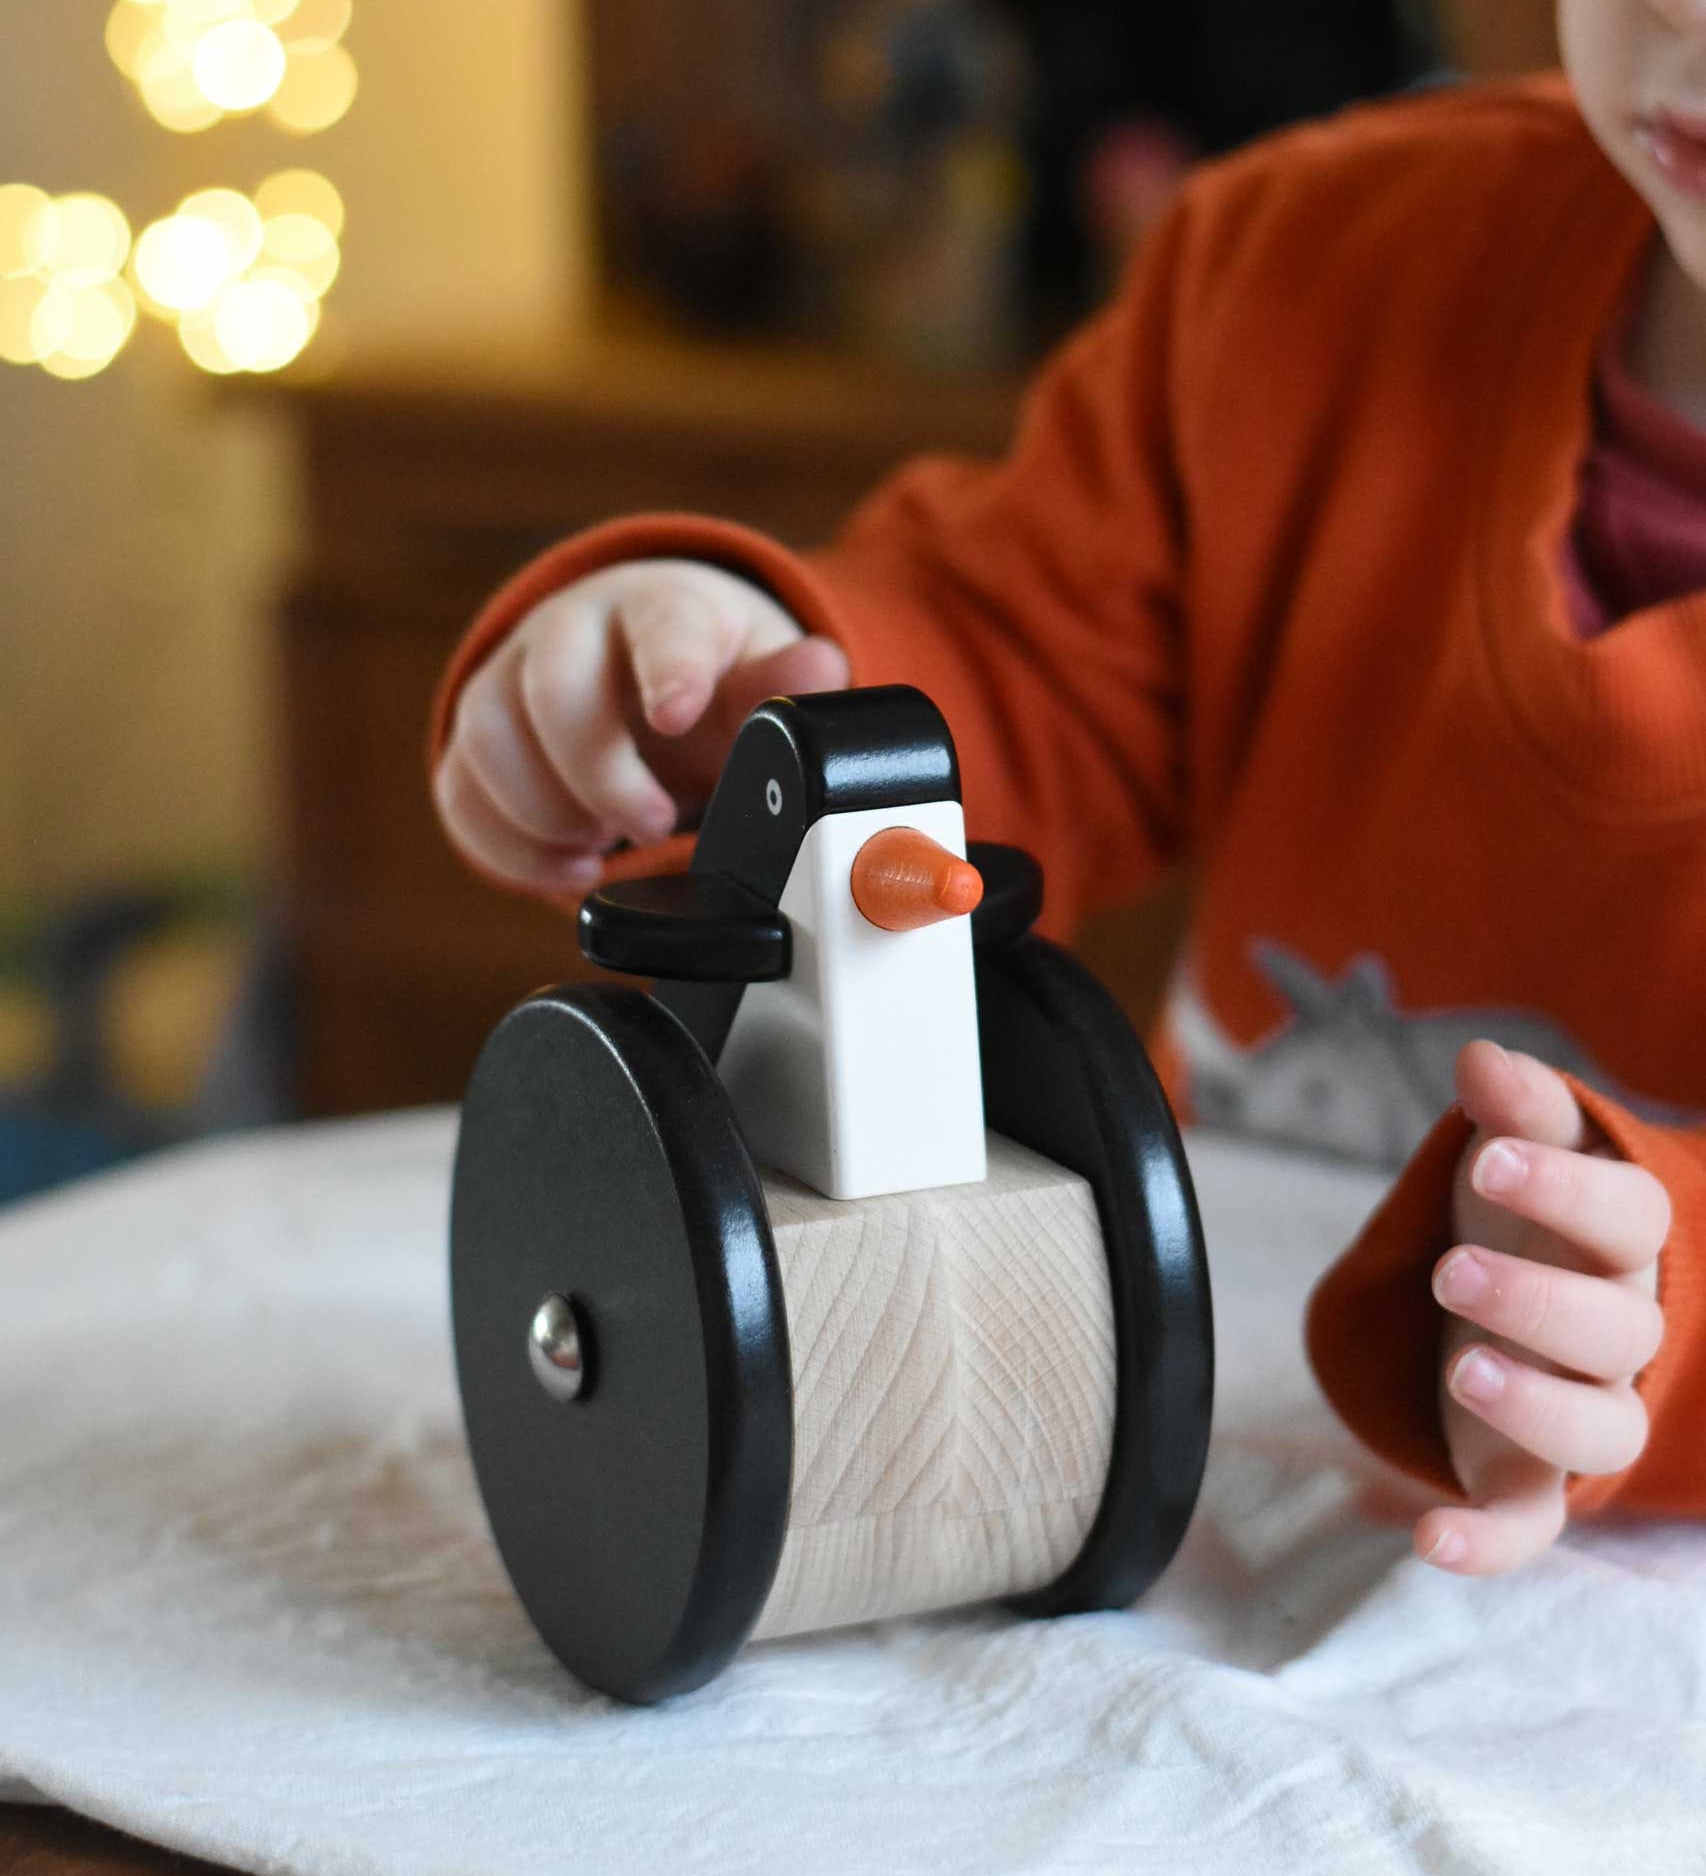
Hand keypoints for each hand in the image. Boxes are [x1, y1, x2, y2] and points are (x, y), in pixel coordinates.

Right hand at [433, 558, 850, 893]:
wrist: (635, 664)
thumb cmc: (702, 670)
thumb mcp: (756, 671)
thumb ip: (786, 681)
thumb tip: (821, 669)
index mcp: (657, 607)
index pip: (657, 624)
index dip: (667, 670)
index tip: (677, 716)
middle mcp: (569, 631)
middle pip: (554, 686)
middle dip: (600, 773)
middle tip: (653, 822)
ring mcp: (509, 681)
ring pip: (488, 737)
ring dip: (546, 812)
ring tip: (603, 847)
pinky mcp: (474, 742)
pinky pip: (459, 792)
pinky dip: (511, 848)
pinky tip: (571, 868)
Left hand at [1414, 1041, 1668, 1574]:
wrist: (1514, 1302)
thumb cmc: (1524, 1219)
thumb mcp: (1517, 1153)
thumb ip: (1514, 1110)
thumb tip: (1481, 1060)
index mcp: (1620, 1245)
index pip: (1626, 1216)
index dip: (1563, 1188)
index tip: (1485, 1154)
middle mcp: (1616, 1335)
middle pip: (1614, 1329)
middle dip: (1538, 1300)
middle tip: (1453, 1268)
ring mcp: (1578, 1410)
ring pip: (1597, 1429)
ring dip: (1538, 1408)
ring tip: (1465, 1371)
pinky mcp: (1528, 1478)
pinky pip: (1528, 1524)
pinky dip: (1486, 1542)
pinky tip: (1428, 1542)